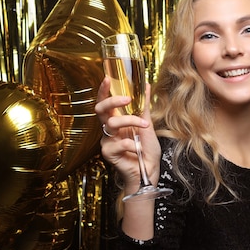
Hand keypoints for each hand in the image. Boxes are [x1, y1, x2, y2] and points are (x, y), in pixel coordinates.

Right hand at [94, 77, 159, 191]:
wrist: (149, 171)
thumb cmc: (146, 150)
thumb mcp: (147, 124)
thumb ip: (144, 106)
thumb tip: (145, 84)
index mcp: (116, 120)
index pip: (105, 103)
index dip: (103, 91)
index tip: (106, 78)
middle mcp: (109, 129)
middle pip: (100, 110)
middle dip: (113, 101)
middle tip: (127, 99)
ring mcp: (107, 141)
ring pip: (111, 124)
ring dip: (132, 121)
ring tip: (145, 126)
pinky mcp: (109, 153)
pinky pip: (119, 143)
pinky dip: (133, 144)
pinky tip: (138, 149)